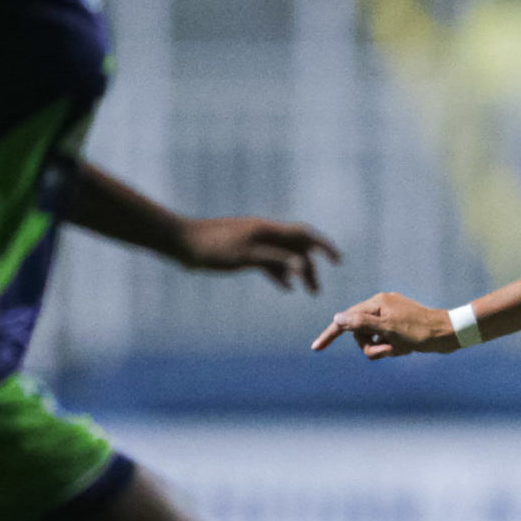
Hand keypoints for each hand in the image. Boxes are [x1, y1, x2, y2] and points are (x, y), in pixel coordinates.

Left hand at [180, 217, 342, 291]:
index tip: (338, 262)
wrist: (182, 242)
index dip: (323, 246)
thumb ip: (275, 260)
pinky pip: (270, 261)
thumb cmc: (212, 248)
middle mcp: (265, 233)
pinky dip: (280, 273)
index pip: (304, 235)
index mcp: (268, 230)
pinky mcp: (244, 251)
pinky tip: (285, 287)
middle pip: (297, 247)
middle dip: (310, 266)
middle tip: (315, 291)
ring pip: (284, 256)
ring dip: (296, 272)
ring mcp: (255, 241)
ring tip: (305, 291)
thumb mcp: (246, 256)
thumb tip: (303, 267)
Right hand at [311, 292, 460, 358]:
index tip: (316, 349)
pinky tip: (406, 349)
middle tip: (389, 349)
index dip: (330, 335)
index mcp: (377, 303)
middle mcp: (382, 307)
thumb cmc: (418, 331)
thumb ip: (360, 323)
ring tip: (401, 349)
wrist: (447, 334)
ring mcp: (391, 317)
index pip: (346, 320)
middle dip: (370, 346)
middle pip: (359, 333)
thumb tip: (337, 319)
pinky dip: (392, 349)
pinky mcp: (399, 328)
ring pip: (372, 340)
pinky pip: (385, 342)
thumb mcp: (387, 329)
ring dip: (383, 350)